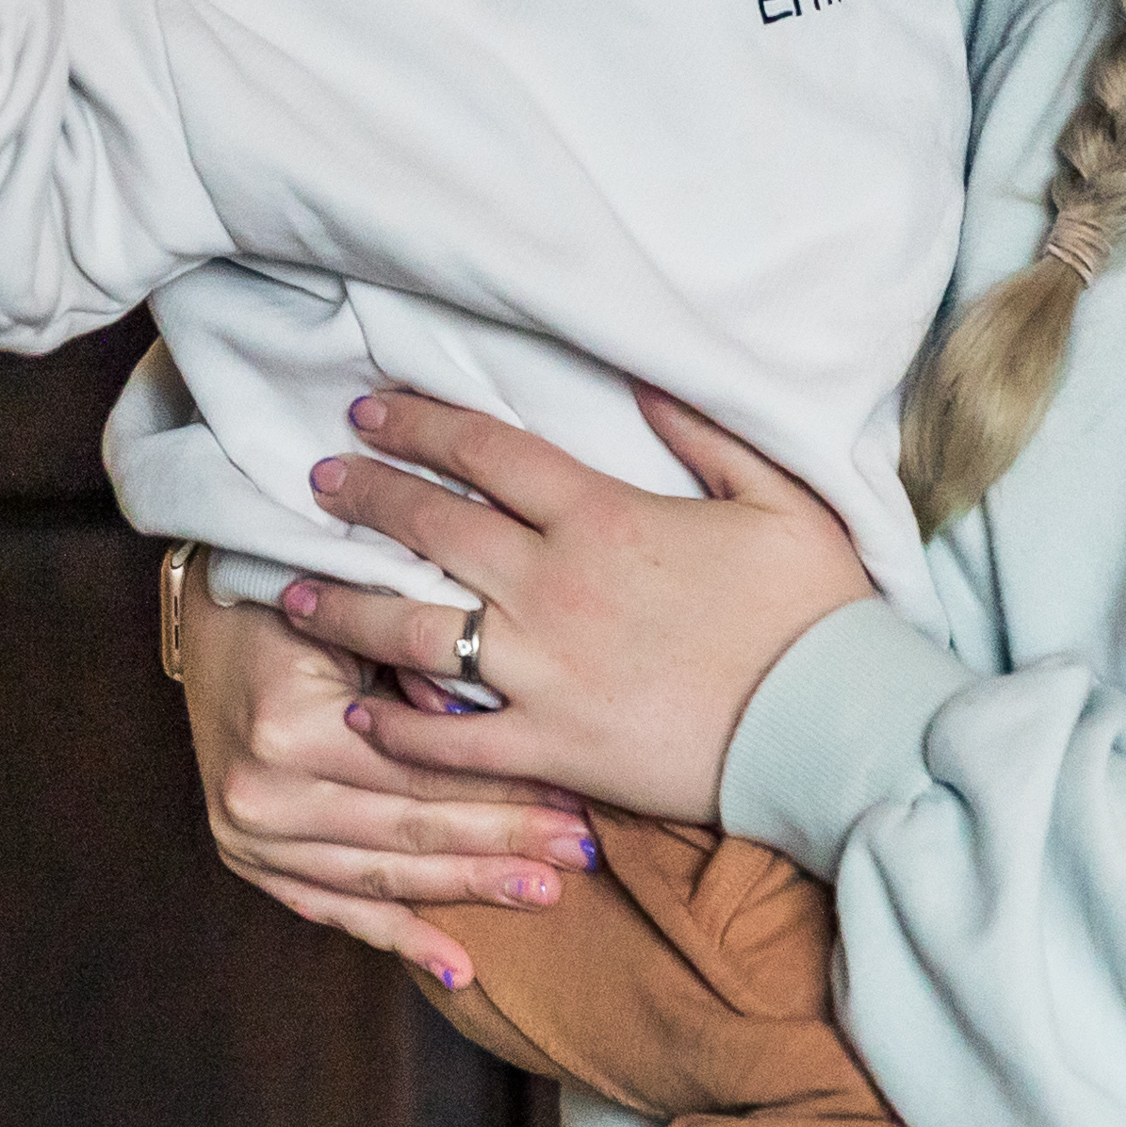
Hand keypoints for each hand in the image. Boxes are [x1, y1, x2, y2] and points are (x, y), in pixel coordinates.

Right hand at [172, 574, 596, 995]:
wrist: (210, 611)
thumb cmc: (301, 599)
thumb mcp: (364, 615)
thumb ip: (425, 674)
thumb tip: (509, 734)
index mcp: (289, 729)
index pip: (422, 775)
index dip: (505, 788)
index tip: (576, 796)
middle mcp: (261, 794)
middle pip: (409, 831)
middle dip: (503, 845)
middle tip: (581, 853)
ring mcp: (247, 835)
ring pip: (382, 877)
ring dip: (467, 889)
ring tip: (542, 894)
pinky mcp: (246, 858)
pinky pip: (331, 909)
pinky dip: (397, 937)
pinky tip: (458, 967)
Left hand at [289, 386, 875, 828]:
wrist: (834, 725)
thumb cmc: (815, 610)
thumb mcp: (777, 495)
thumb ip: (704, 434)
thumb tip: (640, 379)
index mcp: (600, 516)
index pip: (484, 452)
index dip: (419, 425)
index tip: (369, 412)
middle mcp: (552, 586)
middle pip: (429, 529)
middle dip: (363, 497)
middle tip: (316, 482)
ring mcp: (543, 672)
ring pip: (412, 631)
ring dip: (342, 609)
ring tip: (290, 594)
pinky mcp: (551, 747)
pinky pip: (452, 740)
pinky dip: (399, 730)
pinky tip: (360, 715)